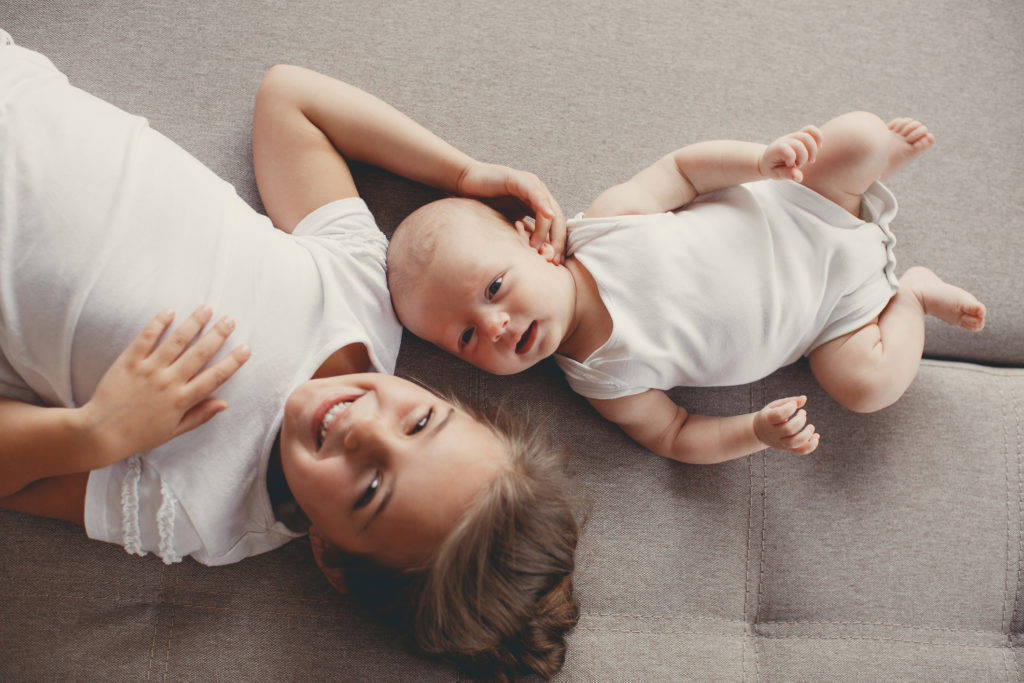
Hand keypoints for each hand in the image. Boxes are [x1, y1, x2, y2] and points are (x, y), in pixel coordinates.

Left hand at [82, 307, 250, 464]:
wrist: (100, 433)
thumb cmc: (138, 435)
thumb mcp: (173, 431)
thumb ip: (200, 415)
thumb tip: (224, 403)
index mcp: (181, 400)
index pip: (214, 378)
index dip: (232, 362)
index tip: (245, 349)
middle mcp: (168, 382)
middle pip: (199, 354)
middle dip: (217, 335)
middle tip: (229, 320)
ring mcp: (149, 370)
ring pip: (176, 341)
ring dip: (193, 323)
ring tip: (206, 309)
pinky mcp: (129, 361)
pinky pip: (146, 338)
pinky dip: (158, 324)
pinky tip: (170, 312)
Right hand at [457, 161, 566, 262]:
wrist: (466, 184)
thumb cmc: (484, 203)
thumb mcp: (507, 223)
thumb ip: (520, 235)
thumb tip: (531, 260)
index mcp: (537, 204)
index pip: (555, 225)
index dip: (558, 244)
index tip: (556, 263)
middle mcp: (538, 194)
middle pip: (557, 219)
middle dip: (558, 241)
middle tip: (554, 260)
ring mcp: (530, 185)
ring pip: (548, 208)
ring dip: (547, 229)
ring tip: (540, 248)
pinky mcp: (519, 179)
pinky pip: (535, 193)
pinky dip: (543, 205)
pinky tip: (548, 216)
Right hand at [754, 395, 818, 453]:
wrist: (760, 431)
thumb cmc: (770, 414)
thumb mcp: (775, 405)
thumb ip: (789, 401)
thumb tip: (804, 399)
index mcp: (767, 420)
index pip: (778, 415)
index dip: (789, 408)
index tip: (793, 404)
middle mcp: (774, 433)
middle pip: (788, 429)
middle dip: (800, 420)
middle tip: (803, 413)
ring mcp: (781, 442)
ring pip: (795, 442)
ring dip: (807, 434)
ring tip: (811, 426)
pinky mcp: (789, 448)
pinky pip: (801, 450)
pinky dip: (812, 445)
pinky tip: (816, 436)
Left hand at [758, 125, 821, 182]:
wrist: (768, 159)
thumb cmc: (772, 167)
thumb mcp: (775, 174)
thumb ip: (787, 174)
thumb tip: (799, 177)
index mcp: (775, 149)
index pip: (786, 149)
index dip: (791, 159)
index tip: (789, 165)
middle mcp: (784, 140)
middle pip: (800, 142)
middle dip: (804, 157)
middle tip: (800, 165)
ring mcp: (792, 136)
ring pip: (808, 135)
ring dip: (813, 150)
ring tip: (810, 160)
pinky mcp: (799, 135)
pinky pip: (811, 130)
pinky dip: (818, 138)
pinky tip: (816, 149)